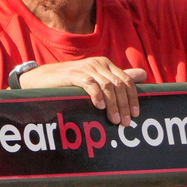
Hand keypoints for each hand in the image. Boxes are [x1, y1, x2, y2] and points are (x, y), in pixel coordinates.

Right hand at [17, 57, 146, 125]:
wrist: (42, 79)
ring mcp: (86, 68)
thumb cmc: (71, 83)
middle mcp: (99, 63)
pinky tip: (100, 107)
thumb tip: (143, 74)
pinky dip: (97, 96)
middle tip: (125, 122)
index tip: (135, 115)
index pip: (126, 80)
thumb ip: (118, 77)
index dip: (133, 98)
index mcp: (106, 64)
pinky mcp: (74, 74)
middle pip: (119, 84)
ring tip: (114, 120)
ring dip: (113, 105)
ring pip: (107, 86)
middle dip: (124, 105)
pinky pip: (90, 84)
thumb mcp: (96, 80)